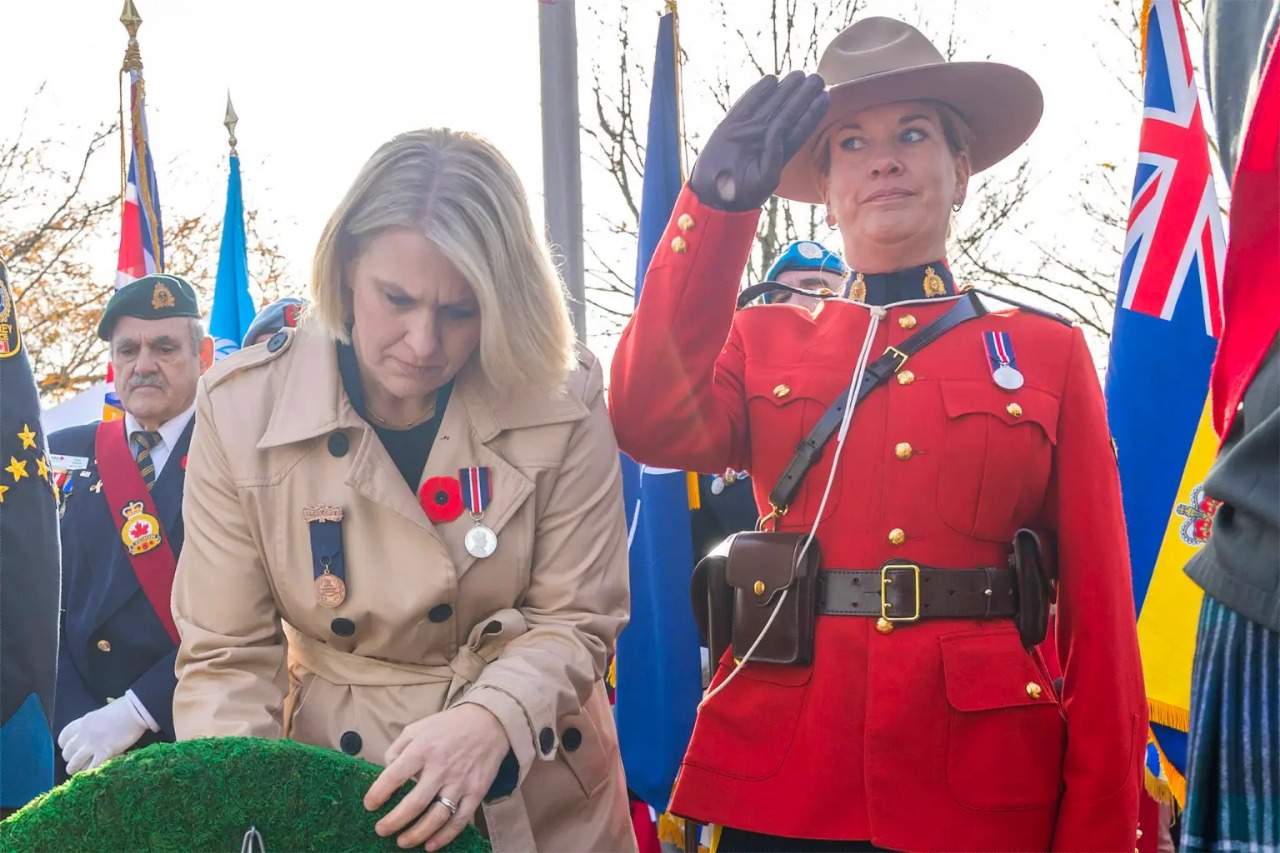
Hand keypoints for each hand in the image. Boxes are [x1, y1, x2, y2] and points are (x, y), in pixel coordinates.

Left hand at [57, 693, 150, 773]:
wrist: (136, 710)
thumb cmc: (123, 708)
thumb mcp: (102, 713)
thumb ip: (94, 724)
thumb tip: (95, 731)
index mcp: (83, 722)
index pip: (64, 737)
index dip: (65, 746)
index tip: (71, 749)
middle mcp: (83, 734)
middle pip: (67, 752)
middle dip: (71, 760)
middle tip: (78, 762)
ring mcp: (92, 744)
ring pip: (74, 763)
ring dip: (76, 769)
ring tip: (81, 773)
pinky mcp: (104, 752)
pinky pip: (91, 768)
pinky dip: (91, 773)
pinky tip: (94, 774)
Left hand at [364, 704, 509, 850]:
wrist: (488, 723)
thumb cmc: (447, 727)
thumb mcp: (417, 728)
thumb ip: (397, 749)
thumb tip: (386, 772)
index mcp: (423, 749)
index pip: (394, 776)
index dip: (378, 794)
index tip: (369, 805)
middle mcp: (441, 767)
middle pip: (414, 804)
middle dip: (393, 822)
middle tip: (381, 830)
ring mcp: (460, 782)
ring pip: (437, 817)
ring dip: (417, 834)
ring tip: (402, 842)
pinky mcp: (476, 792)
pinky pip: (460, 820)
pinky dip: (444, 836)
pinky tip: (430, 844)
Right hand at [688, 70, 829, 210]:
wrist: (713, 195)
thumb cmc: (743, 193)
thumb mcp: (766, 178)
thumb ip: (775, 156)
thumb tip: (778, 133)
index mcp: (779, 152)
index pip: (800, 128)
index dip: (812, 113)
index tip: (824, 97)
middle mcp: (766, 138)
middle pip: (788, 112)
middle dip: (802, 96)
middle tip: (817, 79)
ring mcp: (749, 130)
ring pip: (770, 105)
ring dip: (785, 90)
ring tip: (799, 74)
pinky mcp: (730, 125)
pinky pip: (746, 104)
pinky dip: (757, 92)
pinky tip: (770, 80)